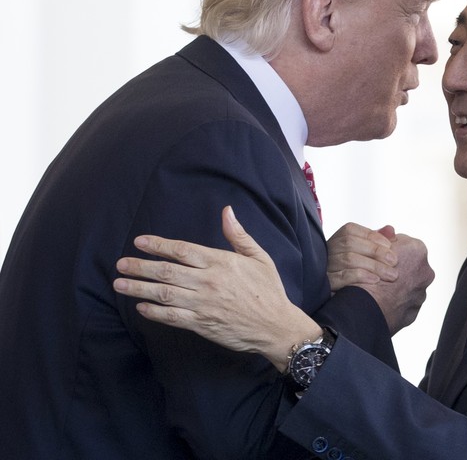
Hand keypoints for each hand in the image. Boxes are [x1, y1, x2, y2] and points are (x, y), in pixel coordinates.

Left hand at [113, 206, 320, 370]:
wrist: (276, 326)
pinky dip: (153, 313)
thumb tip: (227, 211)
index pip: (182, 250)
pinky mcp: (201, 324)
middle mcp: (208, 282)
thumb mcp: (259, 258)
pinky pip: (171, 317)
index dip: (158, 245)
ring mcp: (202, 304)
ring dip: (139, 288)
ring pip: (163, 294)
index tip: (140, 241)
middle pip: (166, 271)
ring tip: (120, 284)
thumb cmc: (269, 290)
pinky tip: (140, 308)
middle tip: (121, 264)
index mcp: (221, 262)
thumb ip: (239, 235)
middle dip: (140, 266)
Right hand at [327, 222, 399, 291]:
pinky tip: (375, 280)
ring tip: (390, 274)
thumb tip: (391, 230)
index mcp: (339, 238)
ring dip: (373, 266)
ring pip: (348, 259)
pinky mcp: (327, 283)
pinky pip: (342, 277)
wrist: (345, 302)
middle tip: (394, 261)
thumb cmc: (360, 270)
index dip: (373, 237)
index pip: (352, 231)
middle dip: (376, 251)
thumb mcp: (368, 253)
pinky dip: (360, 276)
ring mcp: (326, 266)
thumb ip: (378, 240)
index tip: (390, 246)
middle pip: (350, 243)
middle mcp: (329, 249)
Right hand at [359, 233, 434, 334]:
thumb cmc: (367, 274)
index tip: (375, 256)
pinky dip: (392, 303)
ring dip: (394, 287)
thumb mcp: (373, 246)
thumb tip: (390, 230)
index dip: (386, 250)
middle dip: (394, 268)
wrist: (363, 310)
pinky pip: (401, 305)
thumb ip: (384, 237)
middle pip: (407, 266)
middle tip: (376, 273)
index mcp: (417, 250)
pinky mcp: (411, 313)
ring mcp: (420, 294)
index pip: (402, 244)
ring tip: (376, 289)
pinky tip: (379, 302)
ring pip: (405, 286)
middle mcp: (425, 272)